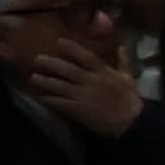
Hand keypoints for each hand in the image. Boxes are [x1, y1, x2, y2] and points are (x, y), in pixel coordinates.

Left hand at [26, 47, 145, 139]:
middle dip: (52, 64)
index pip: (86, 57)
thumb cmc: (130, 100)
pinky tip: (40, 97)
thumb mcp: (129, 78)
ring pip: (61, 86)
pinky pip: (61, 103)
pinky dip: (50, 100)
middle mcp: (91, 82)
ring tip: (33, 77)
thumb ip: (124, 62)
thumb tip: (121, 47)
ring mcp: (83, 96)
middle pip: (68, 70)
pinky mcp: (79, 110)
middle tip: (38, 58)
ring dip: (46, 81)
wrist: (131, 122)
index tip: (59, 41)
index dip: (72, 48)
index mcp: (104, 73)